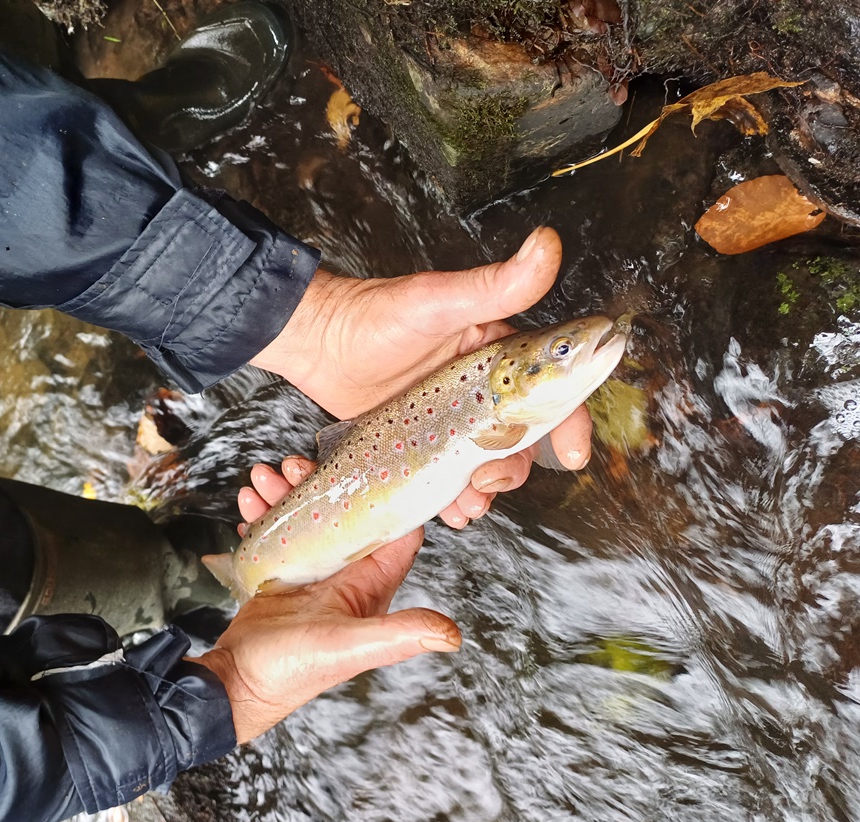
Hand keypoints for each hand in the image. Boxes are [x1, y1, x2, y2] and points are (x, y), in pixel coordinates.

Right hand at [190, 462, 459, 742]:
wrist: (237, 685)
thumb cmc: (293, 671)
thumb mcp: (348, 647)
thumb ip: (397, 634)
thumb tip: (452, 635)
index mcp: (369, 587)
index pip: (393, 531)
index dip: (383, 494)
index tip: (362, 466)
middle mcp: (344, 577)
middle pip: (342, 513)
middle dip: (319, 485)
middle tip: (292, 467)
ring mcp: (310, 574)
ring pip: (304, 517)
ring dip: (283, 494)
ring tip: (262, 479)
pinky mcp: (279, 575)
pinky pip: (274, 533)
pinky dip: (261, 514)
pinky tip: (247, 503)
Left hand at [250, 227, 592, 528]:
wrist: (318, 345)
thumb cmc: (375, 315)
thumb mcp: (437, 301)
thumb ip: (495, 285)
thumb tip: (547, 244)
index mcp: (499, 355)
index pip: (551, 389)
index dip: (569, 423)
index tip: (574, 453)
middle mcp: (483, 389)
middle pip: (523, 438)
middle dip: (514, 466)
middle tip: (487, 477)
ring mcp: (453, 419)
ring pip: (490, 463)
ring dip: (487, 490)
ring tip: (467, 501)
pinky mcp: (424, 441)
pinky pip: (452, 477)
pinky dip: (456, 498)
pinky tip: (449, 507)